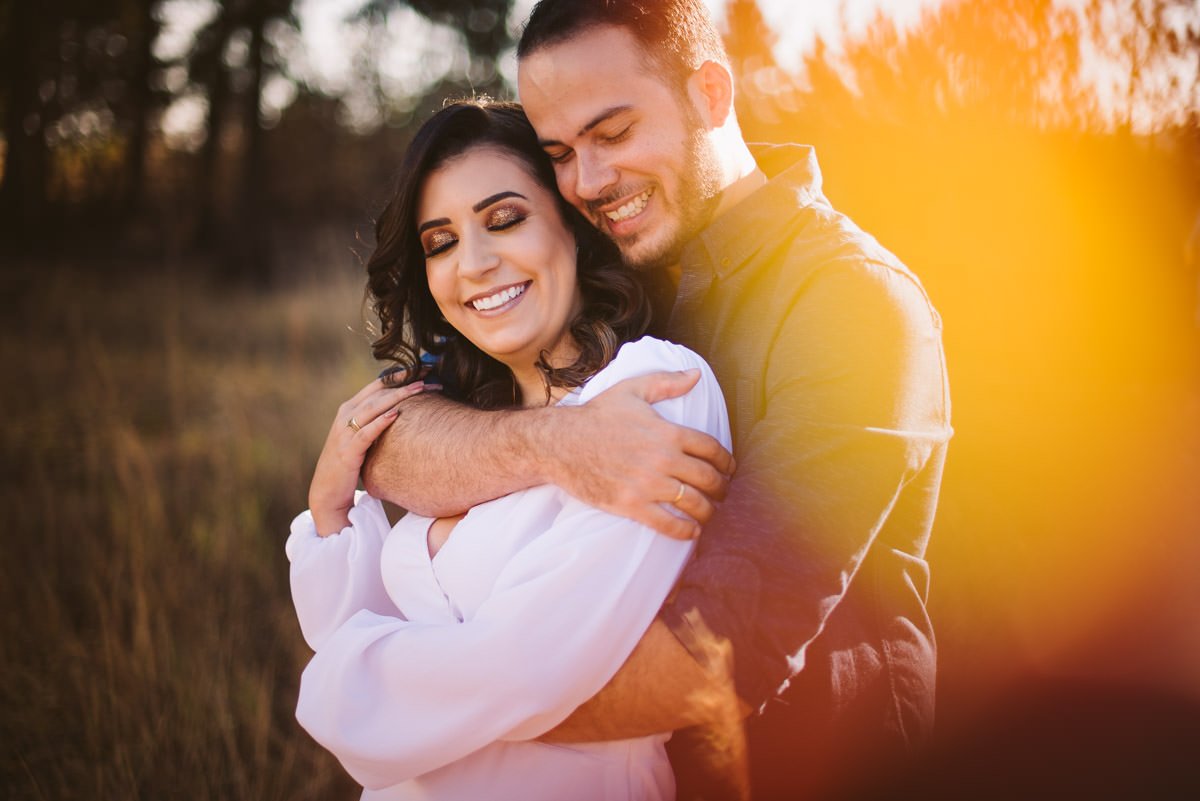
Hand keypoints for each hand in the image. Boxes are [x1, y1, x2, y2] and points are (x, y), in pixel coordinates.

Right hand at [309, 377, 430, 535]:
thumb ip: (376, 421)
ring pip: (373, 407)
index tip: (424, 368)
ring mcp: (344, 432)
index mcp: (350, 409)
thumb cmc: (350, 463)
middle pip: (379, 392)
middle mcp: (345, 415)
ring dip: (398, 396)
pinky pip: (365, 433)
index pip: (378, 385)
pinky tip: (396, 414)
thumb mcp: (362, 436)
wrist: (328, 491)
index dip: (400, 375)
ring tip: (420, 388)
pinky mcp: (347, 451)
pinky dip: (380, 422)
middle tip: (429, 374)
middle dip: (404, 381)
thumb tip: (403, 411)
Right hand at [549, 369, 734, 538]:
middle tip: (722, 493)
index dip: (727, 462)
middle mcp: (662, 459)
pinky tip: (692, 532)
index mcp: (667, 432)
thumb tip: (696, 375)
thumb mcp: (632, 390)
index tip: (730, 470)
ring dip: (708, 511)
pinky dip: (686, 532)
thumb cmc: (596, 416)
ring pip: (694, 504)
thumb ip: (667, 383)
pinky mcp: (631, 505)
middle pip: (708, 479)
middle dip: (722, 489)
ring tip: (709, 513)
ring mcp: (647, 484)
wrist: (559, 443)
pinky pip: (668, 524)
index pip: (712, 449)